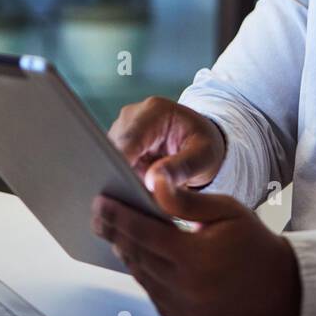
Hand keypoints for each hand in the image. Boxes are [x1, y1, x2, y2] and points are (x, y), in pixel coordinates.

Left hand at [90, 174, 301, 315]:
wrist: (281, 287)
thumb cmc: (253, 243)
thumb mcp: (226, 210)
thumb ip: (186, 201)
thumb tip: (153, 182)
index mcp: (196, 257)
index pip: (144, 233)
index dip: (118, 215)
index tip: (100, 201)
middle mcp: (186, 287)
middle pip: (136, 255)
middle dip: (115, 231)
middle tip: (100, 214)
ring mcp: (184, 309)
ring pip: (141, 275)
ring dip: (127, 252)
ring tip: (117, 231)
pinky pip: (154, 294)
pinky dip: (145, 273)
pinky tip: (141, 256)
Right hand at [108, 96, 225, 192]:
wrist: (201, 139)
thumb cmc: (205, 145)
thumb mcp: (205, 156)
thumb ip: (182, 167)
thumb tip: (152, 181)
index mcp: (155, 111)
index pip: (130, 138)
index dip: (120, 163)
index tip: (120, 187)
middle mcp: (132, 116)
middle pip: (113, 150)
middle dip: (120, 177)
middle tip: (134, 204)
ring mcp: (122, 131)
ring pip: (109, 161)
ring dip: (121, 182)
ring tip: (139, 201)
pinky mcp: (118, 146)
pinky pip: (112, 167)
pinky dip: (123, 182)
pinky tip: (135, 197)